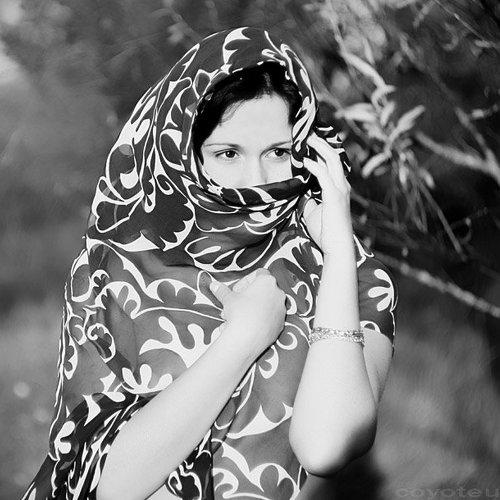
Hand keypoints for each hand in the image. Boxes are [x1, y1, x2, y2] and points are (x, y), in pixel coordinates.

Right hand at [209, 268, 286, 358]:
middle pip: (261, 291)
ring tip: (235, 319)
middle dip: (246, 297)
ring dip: (250, 309)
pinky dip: (258, 320)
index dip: (246, 281)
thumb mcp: (228, 299)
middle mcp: (278, 293)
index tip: (236, 291)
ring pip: (264, 306)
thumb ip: (222, 290)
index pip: (258, 274)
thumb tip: (213, 285)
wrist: (248, 338)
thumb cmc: (239, 313)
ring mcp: (281, 309)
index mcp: (267, 281)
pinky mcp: (281, 324)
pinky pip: (268, 319)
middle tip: (234, 305)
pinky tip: (246, 327)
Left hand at [302, 132, 353, 255]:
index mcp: (338, 187)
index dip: (321, 151)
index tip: (308, 142)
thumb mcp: (313, 212)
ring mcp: (340, 189)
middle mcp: (341, 185)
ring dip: (318, 147)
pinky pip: (324, 175)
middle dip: (320, 142)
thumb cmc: (325, 232)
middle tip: (306, 133)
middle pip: (333, 155)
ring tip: (306, 139)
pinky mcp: (334, 196)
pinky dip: (314, 165)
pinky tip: (304, 160)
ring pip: (331, 160)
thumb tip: (298, 192)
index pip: (331, 163)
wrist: (336, 247)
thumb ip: (308, 199)